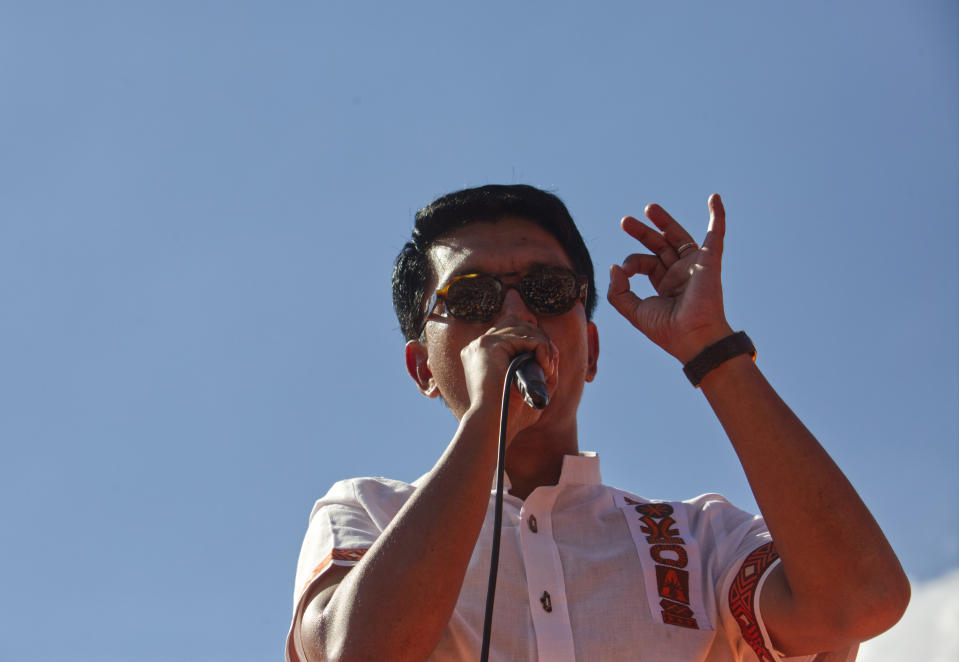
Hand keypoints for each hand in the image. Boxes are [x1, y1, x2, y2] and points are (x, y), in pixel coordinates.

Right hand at [460, 317, 558, 442]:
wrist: (495, 425)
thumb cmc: (510, 415)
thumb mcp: (529, 388)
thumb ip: (539, 368)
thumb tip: (553, 350)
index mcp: (481, 356)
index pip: (510, 331)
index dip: (532, 341)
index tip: (545, 363)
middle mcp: (478, 346)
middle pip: (516, 323)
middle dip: (539, 339)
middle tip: (549, 364)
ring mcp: (482, 344)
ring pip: (523, 328)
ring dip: (543, 345)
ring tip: (547, 368)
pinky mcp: (490, 345)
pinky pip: (526, 336)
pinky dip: (541, 348)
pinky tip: (544, 365)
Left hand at [607, 194, 733, 362]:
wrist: (693, 338)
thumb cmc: (668, 330)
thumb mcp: (634, 311)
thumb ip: (618, 291)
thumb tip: (614, 267)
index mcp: (665, 285)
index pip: (645, 263)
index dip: (631, 263)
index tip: (625, 272)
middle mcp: (680, 274)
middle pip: (660, 245)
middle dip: (642, 232)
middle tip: (625, 221)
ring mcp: (695, 266)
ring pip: (679, 237)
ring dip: (664, 221)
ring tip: (649, 208)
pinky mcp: (709, 260)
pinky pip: (715, 234)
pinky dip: (718, 216)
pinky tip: (715, 198)